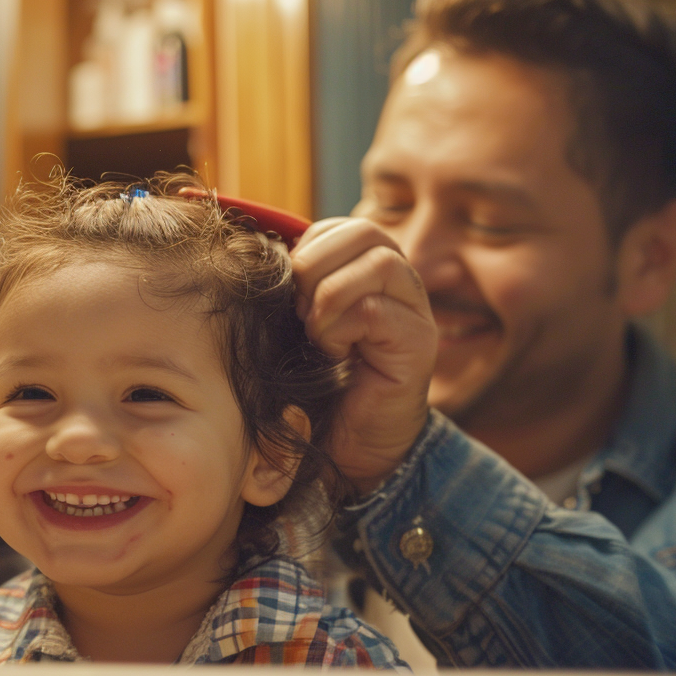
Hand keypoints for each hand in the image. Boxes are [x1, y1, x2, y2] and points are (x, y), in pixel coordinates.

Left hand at [291, 218, 436, 493]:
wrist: (349, 449)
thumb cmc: (320, 387)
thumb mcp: (300, 328)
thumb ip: (295, 290)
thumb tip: (258, 256)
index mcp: (372, 273)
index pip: (341, 227)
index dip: (307, 248)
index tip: (288, 291)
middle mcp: (401, 285)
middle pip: (364, 231)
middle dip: (315, 264)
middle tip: (298, 309)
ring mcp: (415, 312)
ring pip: (378, 262)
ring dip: (330, 294)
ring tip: (315, 332)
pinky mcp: (417, 344)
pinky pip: (374, 309)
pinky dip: (340, 327)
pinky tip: (333, 354)